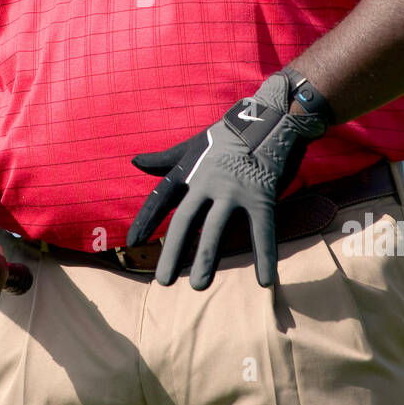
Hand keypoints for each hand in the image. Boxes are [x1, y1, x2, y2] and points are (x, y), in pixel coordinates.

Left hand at [127, 71, 329, 289]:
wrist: (270, 119)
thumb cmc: (228, 136)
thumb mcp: (192, 145)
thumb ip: (165, 159)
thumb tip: (135, 162)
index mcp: (189, 170)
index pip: (161, 198)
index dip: (146, 220)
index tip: (133, 243)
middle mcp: (206, 182)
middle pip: (185, 221)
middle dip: (173, 251)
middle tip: (164, 281)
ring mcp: (234, 191)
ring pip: (217, 230)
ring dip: (207, 260)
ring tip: (198, 285)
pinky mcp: (261, 197)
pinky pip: (263, 232)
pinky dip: (265, 257)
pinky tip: (264, 281)